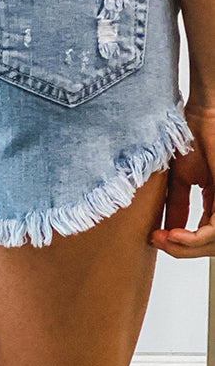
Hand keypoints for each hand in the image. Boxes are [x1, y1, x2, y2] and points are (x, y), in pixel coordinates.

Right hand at [150, 102, 214, 256]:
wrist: (202, 116)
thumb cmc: (193, 138)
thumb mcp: (180, 179)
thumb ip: (176, 205)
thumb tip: (165, 230)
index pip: (206, 233)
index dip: (182, 242)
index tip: (157, 238)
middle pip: (211, 243)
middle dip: (183, 249)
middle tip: (160, 242)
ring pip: (214, 241)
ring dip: (187, 247)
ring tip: (166, 239)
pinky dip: (194, 238)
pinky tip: (175, 236)